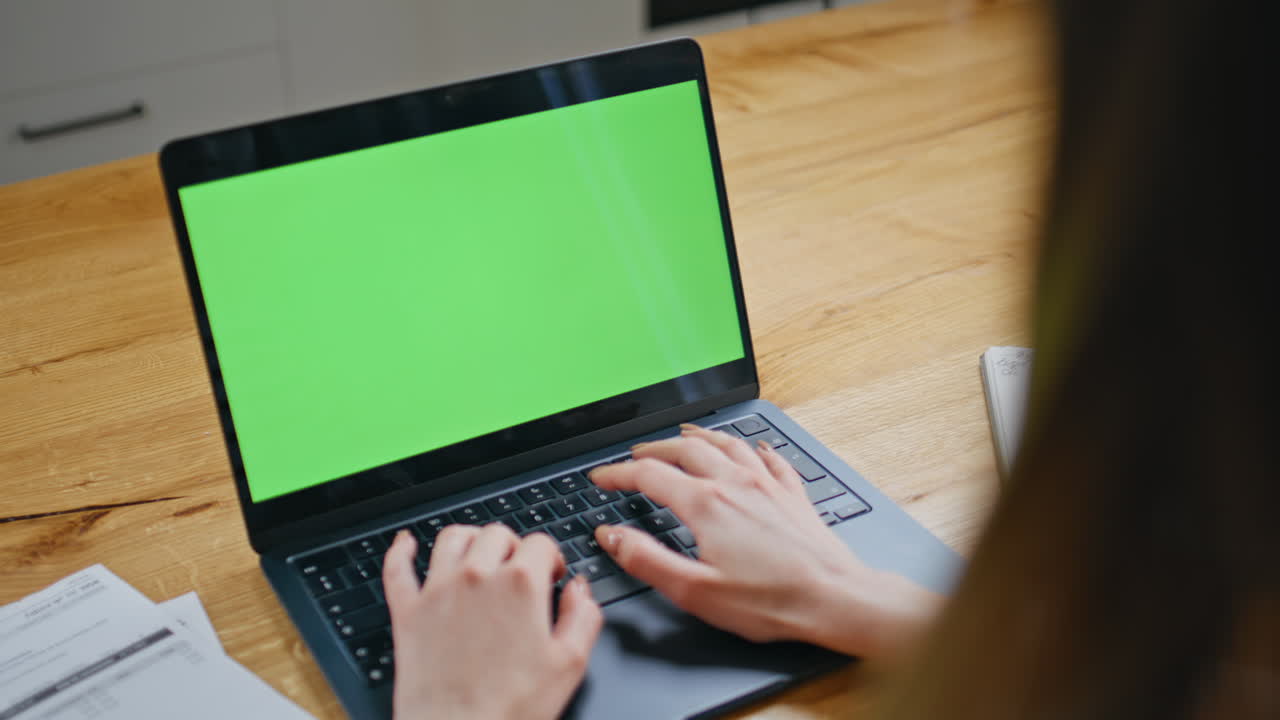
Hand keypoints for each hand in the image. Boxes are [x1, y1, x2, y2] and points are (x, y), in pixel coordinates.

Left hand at [383, 525, 602, 719]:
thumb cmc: (511, 707)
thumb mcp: (569, 664)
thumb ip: (583, 617)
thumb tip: (581, 590)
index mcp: (520, 585)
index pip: (539, 542)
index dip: (551, 556)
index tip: (551, 574)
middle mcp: (476, 576)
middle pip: (497, 533)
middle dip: (514, 546)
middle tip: (520, 570)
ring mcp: (438, 590)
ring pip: (452, 538)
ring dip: (470, 539)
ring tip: (479, 554)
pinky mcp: (408, 611)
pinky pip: (398, 568)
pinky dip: (401, 551)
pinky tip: (406, 544)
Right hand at [590, 424, 940, 660]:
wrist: (835, 598)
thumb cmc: (770, 601)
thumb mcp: (694, 590)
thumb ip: (646, 560)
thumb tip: (611, 537)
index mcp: (706, 504)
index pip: (650, 476)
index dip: (618, 474)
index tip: (600, 477)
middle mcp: (736, 484)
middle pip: (687, 450)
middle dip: (655, 449)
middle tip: (636, 455)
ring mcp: (768, 485)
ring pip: (728, 444)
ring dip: (700, 437)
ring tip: (684, 435)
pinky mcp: (793, 495)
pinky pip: (770, 458)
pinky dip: (754, 448)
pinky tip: (755, 448)